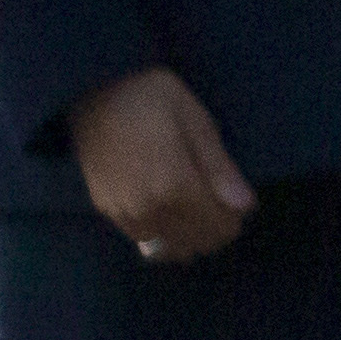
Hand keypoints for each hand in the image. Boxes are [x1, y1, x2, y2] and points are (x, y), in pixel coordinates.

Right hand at [68, 66, 255, 263]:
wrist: (95, 92)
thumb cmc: (153, 98)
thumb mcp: (196, 122)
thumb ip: (219, 169)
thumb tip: (245, 206)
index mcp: (174, 187)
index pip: (215, 228)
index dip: (233, 221)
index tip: (239, 206)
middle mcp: (147, 210)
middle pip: (192, 243)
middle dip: (213, 231)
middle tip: (221, 205)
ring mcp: (123, 214)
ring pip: (166, 247)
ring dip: (187, 237)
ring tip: (197, 209)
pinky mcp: (106, 210)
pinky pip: (143, 238)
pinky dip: (162, 234)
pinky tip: (169, 210)